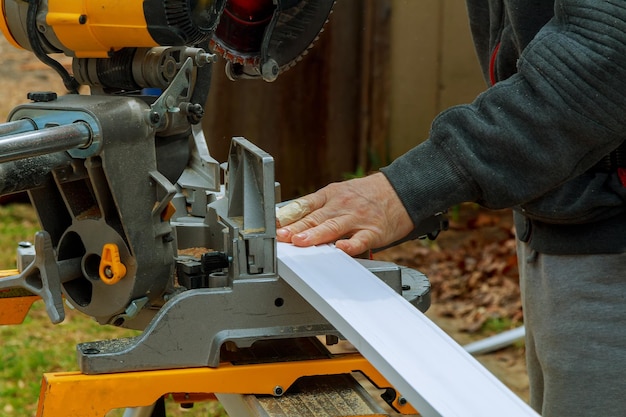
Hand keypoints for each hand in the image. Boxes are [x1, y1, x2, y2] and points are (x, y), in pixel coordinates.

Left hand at [276, 172, 413, 255]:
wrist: (402, 190)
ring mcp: (357, 219)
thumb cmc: (368, 195)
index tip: (274, 227)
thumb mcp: (340, 193)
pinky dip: (350, 245)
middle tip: (281, 237)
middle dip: (296, 228)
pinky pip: (360, 240)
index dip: (288, 217)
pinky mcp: (373, 231)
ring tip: (301, 242)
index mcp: (330, 195)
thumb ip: (319, 207)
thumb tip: (291, 220)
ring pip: (333, 227)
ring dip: (315, 235)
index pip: (304, 206)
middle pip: (315, 218)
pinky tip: (341, 249)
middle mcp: (341, 206)